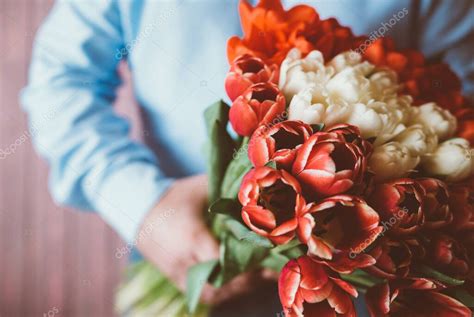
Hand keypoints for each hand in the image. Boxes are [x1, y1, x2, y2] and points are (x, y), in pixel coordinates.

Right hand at [136, 174, 274, 304]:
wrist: (137, 208)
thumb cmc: (174, 196)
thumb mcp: (200, 188)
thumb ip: (226, 192)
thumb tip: (256, 191)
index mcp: (193, 237)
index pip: (225, 260)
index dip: (249, 261)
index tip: (268, 254)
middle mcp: (185, 260)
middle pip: (222, 282)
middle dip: (248, 279)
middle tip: (268, 270)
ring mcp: (178, 272)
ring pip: (212, 294)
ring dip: (235, 290)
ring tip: (256, 279)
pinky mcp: (174, 277)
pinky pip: (200, 294)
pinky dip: (220, 292)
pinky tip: (236, 284)